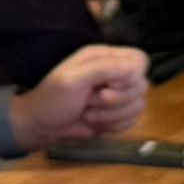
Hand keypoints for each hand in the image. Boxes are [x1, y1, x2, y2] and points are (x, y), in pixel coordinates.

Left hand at [15, 45, 151, 146]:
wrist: (41, 125)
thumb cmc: (53, 98)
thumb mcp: (73, 79)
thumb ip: (104, 69)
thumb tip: (137, 69)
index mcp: (104, 57)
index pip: (139, 60)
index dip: (131, 76)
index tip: (110, 86)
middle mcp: (114, 74)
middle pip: (142, 86)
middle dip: (116, 100)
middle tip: (91, 101)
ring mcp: (118, 96)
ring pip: (139, 106)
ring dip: (112, 115)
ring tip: (89, 113)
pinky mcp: (117, 115)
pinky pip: (132, 121)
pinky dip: (115, 126)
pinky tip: (96, 124)